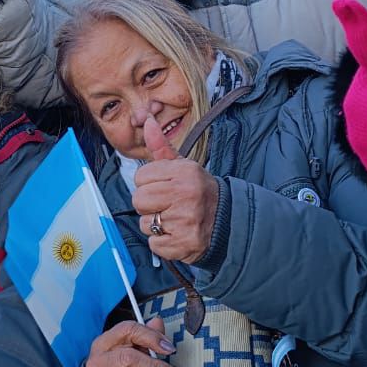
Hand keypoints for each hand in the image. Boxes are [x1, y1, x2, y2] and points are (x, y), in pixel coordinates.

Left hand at [132, 117, 218, 262]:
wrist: (228, 221)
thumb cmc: (199, 191)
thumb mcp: (183, 166)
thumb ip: (161, 146)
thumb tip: (148, 122)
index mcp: (184, 172)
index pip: (140, 177)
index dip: (149, 184)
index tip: (164, 187)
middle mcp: (186, 194)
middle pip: (138, 200)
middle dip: (149, 205)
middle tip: (167, 205)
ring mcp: (186, 221)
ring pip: (145, 224)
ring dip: (156, 225)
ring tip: (174, 220)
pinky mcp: (184, 244)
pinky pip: (154, 244)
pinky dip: (163, 243)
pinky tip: (177, 234)